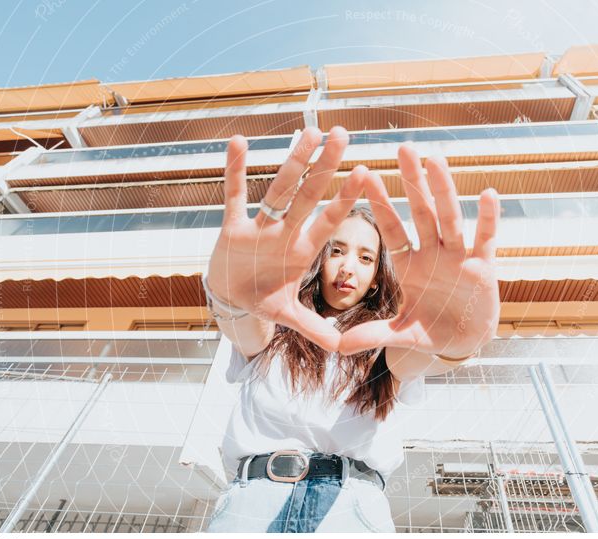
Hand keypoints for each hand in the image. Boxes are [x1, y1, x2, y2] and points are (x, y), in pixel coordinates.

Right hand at [208, 126, 365, 352]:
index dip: (345, 199)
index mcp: (302, 251)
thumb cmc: (263, 299)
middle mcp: (285, 232)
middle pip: (308, 194)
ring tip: (308, 131)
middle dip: (324, 166)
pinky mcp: (232, 226)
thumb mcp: (288, 315)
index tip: (367, 174)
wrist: (231, 297)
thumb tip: (340, 347)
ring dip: (292, 161)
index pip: (329, 221)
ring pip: (279, 188)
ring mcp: (260, 226)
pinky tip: (239, 142)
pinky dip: (235, 171)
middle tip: (342, 133)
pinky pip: (234, 194)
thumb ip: (313, 328)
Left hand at [338, 144, 500, 356]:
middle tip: (403, 147)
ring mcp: (459, 257)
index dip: (381, 205)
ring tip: (436, 160)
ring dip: (444, 190)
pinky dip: (488, 218)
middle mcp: (433, 254)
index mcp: (409, 265)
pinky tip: (488, 194)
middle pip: (421, 212)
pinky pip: (486, 238)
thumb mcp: (400, 334)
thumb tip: (335, 345)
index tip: (365, 176)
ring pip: (450, 218)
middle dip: (412, 182)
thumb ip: (372, 335)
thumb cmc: (431, 330)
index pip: (392, 230)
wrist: (465, 341)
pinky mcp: (484, 266)